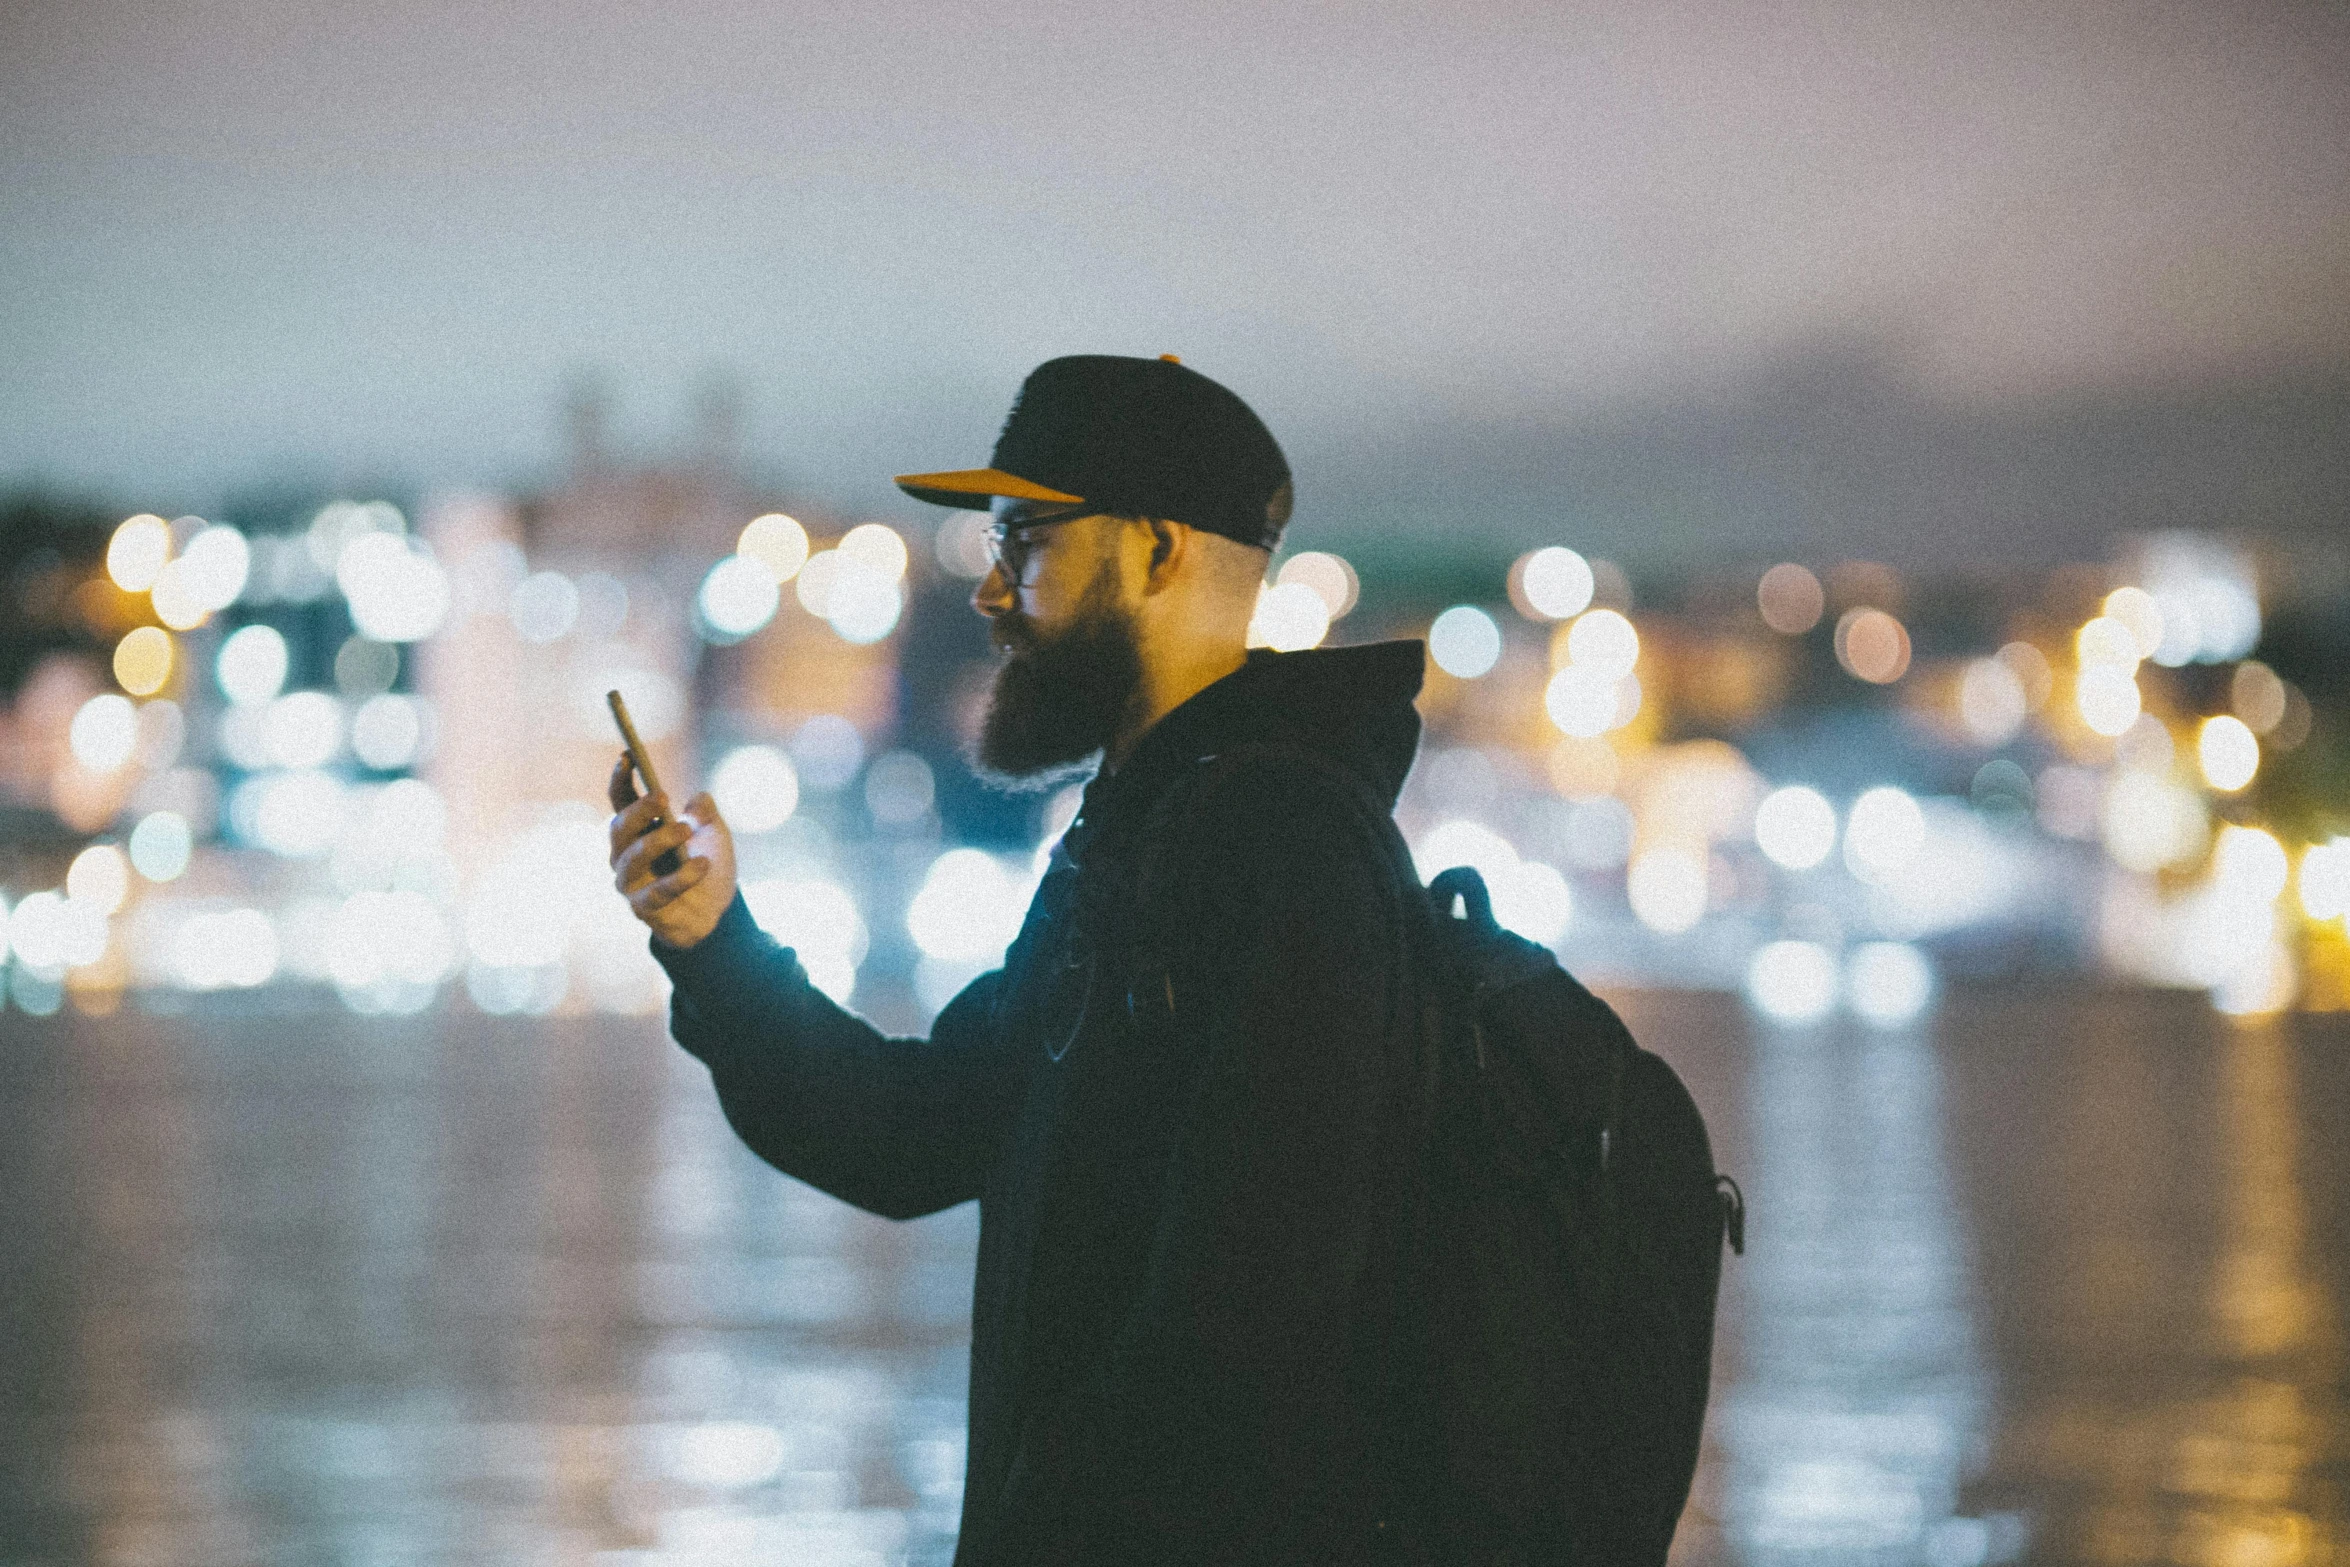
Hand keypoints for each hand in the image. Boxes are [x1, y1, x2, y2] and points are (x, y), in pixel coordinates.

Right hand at [608, 751, 737, 949]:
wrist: (717, 913)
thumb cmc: (707, 867)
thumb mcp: (714, 835)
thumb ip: (705, 815)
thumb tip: (699, 799)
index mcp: (638, 830)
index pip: (620, 801)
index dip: (620, 779)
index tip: (628, 756)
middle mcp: (626, 855)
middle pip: (620, 828)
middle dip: (638, 810)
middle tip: (662, 796)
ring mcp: (630, 883)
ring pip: (632, 858)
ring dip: (658, 841)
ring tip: (685, 831)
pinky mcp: (644, 909)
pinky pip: (656, 892)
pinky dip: (680, 877)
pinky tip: (702, 864)